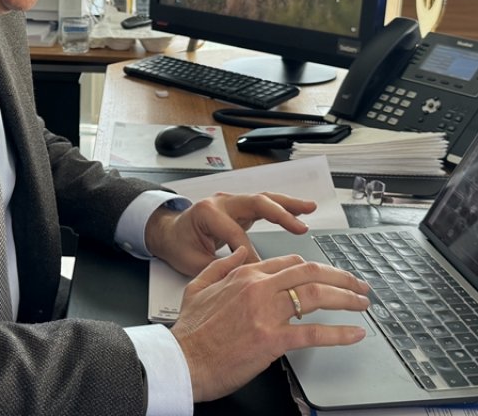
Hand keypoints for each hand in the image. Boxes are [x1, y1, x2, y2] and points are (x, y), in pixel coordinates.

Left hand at [145, 191, 315, 276]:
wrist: (168, 232)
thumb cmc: (178, 245)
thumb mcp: (192, 262)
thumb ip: (219, 269)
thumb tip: (245, 278)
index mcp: (207, 213)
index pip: (237, 235)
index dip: (250, 256)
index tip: (263, 273)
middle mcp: (221, 202)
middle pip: (256, 203)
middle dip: (280, 215)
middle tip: (300, 227)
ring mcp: (231, 202)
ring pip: (264, 199)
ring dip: (288, 205)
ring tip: (309, 209)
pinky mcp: (239, 206)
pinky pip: (264, 203)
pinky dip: (283, 206)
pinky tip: (301, 210)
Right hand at [170, 247, 370, 401]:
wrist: (183, 361)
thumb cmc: (189, 332)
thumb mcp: (198, 286)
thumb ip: (222, 266)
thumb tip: (241, 251)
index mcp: (244, 275)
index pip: (289, 263)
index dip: (315, 268)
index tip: (328, 276)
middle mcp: (259, 289)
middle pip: (310, 273)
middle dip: (340, 277)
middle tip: (357, 286)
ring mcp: (267, 314)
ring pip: (317, 295)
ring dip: (346, 298)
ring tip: (362, 303)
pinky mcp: (272, 340)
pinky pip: (314, 333)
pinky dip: (339, 333)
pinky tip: (354, 333)